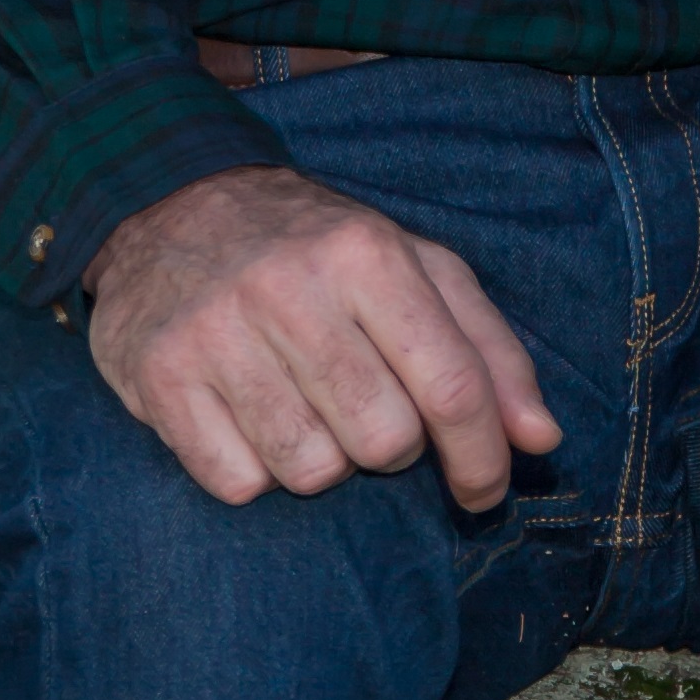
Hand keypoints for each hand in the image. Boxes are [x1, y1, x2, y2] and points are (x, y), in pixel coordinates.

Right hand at [83, 163, 559, 506]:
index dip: (481, 456)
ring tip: (306, 408)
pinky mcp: (159, 375)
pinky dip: (254, 471)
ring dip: (322, 461)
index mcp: (367, 253)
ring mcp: (216, 331)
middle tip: (368, 412)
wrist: (175, 207)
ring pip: (310, 470)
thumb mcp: (416, 271)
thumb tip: (541, 440)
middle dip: (391, 448)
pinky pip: (237, 483)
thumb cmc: (319, 253)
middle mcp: (289, 286)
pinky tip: (248, 419)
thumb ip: (488, 352)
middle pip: (384, 441)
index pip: (451, 385)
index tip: (484, 491)